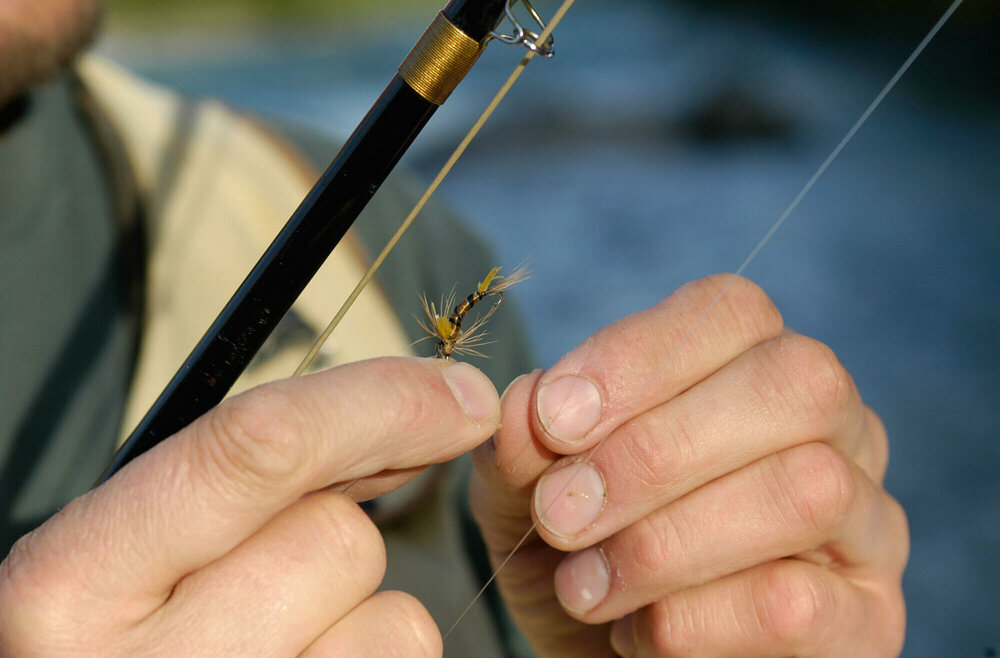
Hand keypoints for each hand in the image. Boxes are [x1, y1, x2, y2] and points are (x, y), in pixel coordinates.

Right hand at [0, 357, 499, 655]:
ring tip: (275, 639)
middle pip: (340, 535)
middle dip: (333, 529)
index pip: (259, 448)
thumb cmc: (118, 632)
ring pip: (392, 617)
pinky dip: (373, 657)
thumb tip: (427, 405)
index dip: (381, 403)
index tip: (459, 393)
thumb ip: (254, 470)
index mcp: (75, 581)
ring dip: (357, 612)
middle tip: (269, 567)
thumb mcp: (134, 542)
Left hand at [470, 275, 907, 656]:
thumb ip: (523, 447)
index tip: (553, 422)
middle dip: (657, 450)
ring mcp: (866, 523)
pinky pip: (797, 603)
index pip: (732, 311)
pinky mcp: (867, 621)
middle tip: (560, 513)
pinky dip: (693, 622)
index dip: (638, 357)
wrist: (605, 656)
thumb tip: (529, 401)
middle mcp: (834, 429)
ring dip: (667, 543)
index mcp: (754, 368)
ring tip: (584, 588)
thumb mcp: (526, 498)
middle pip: (794, 383)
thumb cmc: (577, 556)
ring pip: (808, 489)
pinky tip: (638, 636)